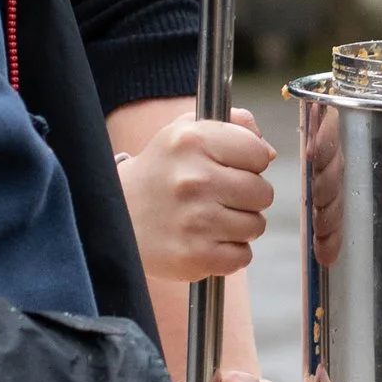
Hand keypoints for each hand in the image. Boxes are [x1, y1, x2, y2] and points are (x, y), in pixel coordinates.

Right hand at [116, 107, 273, 282]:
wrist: (113, 216)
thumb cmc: (160, 172)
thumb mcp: (187, 131)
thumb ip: (233, 126)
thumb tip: (268, 152)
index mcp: (193, 141)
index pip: (258, 153)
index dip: (250, 163)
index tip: (231, 168)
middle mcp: (194, 179)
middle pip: (263, 192)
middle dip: (249, 197)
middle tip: (221, 197)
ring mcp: (195, 221)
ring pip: (256, 226)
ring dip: (241, 226)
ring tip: (210, 218)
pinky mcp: (194, 256)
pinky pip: (242, 256)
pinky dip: (230, 252)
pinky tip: (206, 240)